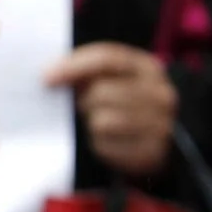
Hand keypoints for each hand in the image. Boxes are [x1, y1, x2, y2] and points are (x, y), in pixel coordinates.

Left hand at [48, 43, 183, 180]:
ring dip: (92, 123)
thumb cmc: (128, 103)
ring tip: (101, 122)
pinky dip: (99, 144)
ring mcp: (159, 125)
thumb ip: (92, 71)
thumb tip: (52, 74)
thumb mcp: (119, 79)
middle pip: (101, 92)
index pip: (107, 58)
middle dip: (84, 100)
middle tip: (87, 106)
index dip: (74, 66)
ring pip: (101, 121)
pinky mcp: (149, 153)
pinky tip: (110, 141)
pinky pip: (106, 146)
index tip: (47, 77)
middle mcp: (159, 94)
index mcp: (148, 68)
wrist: (165, 141)